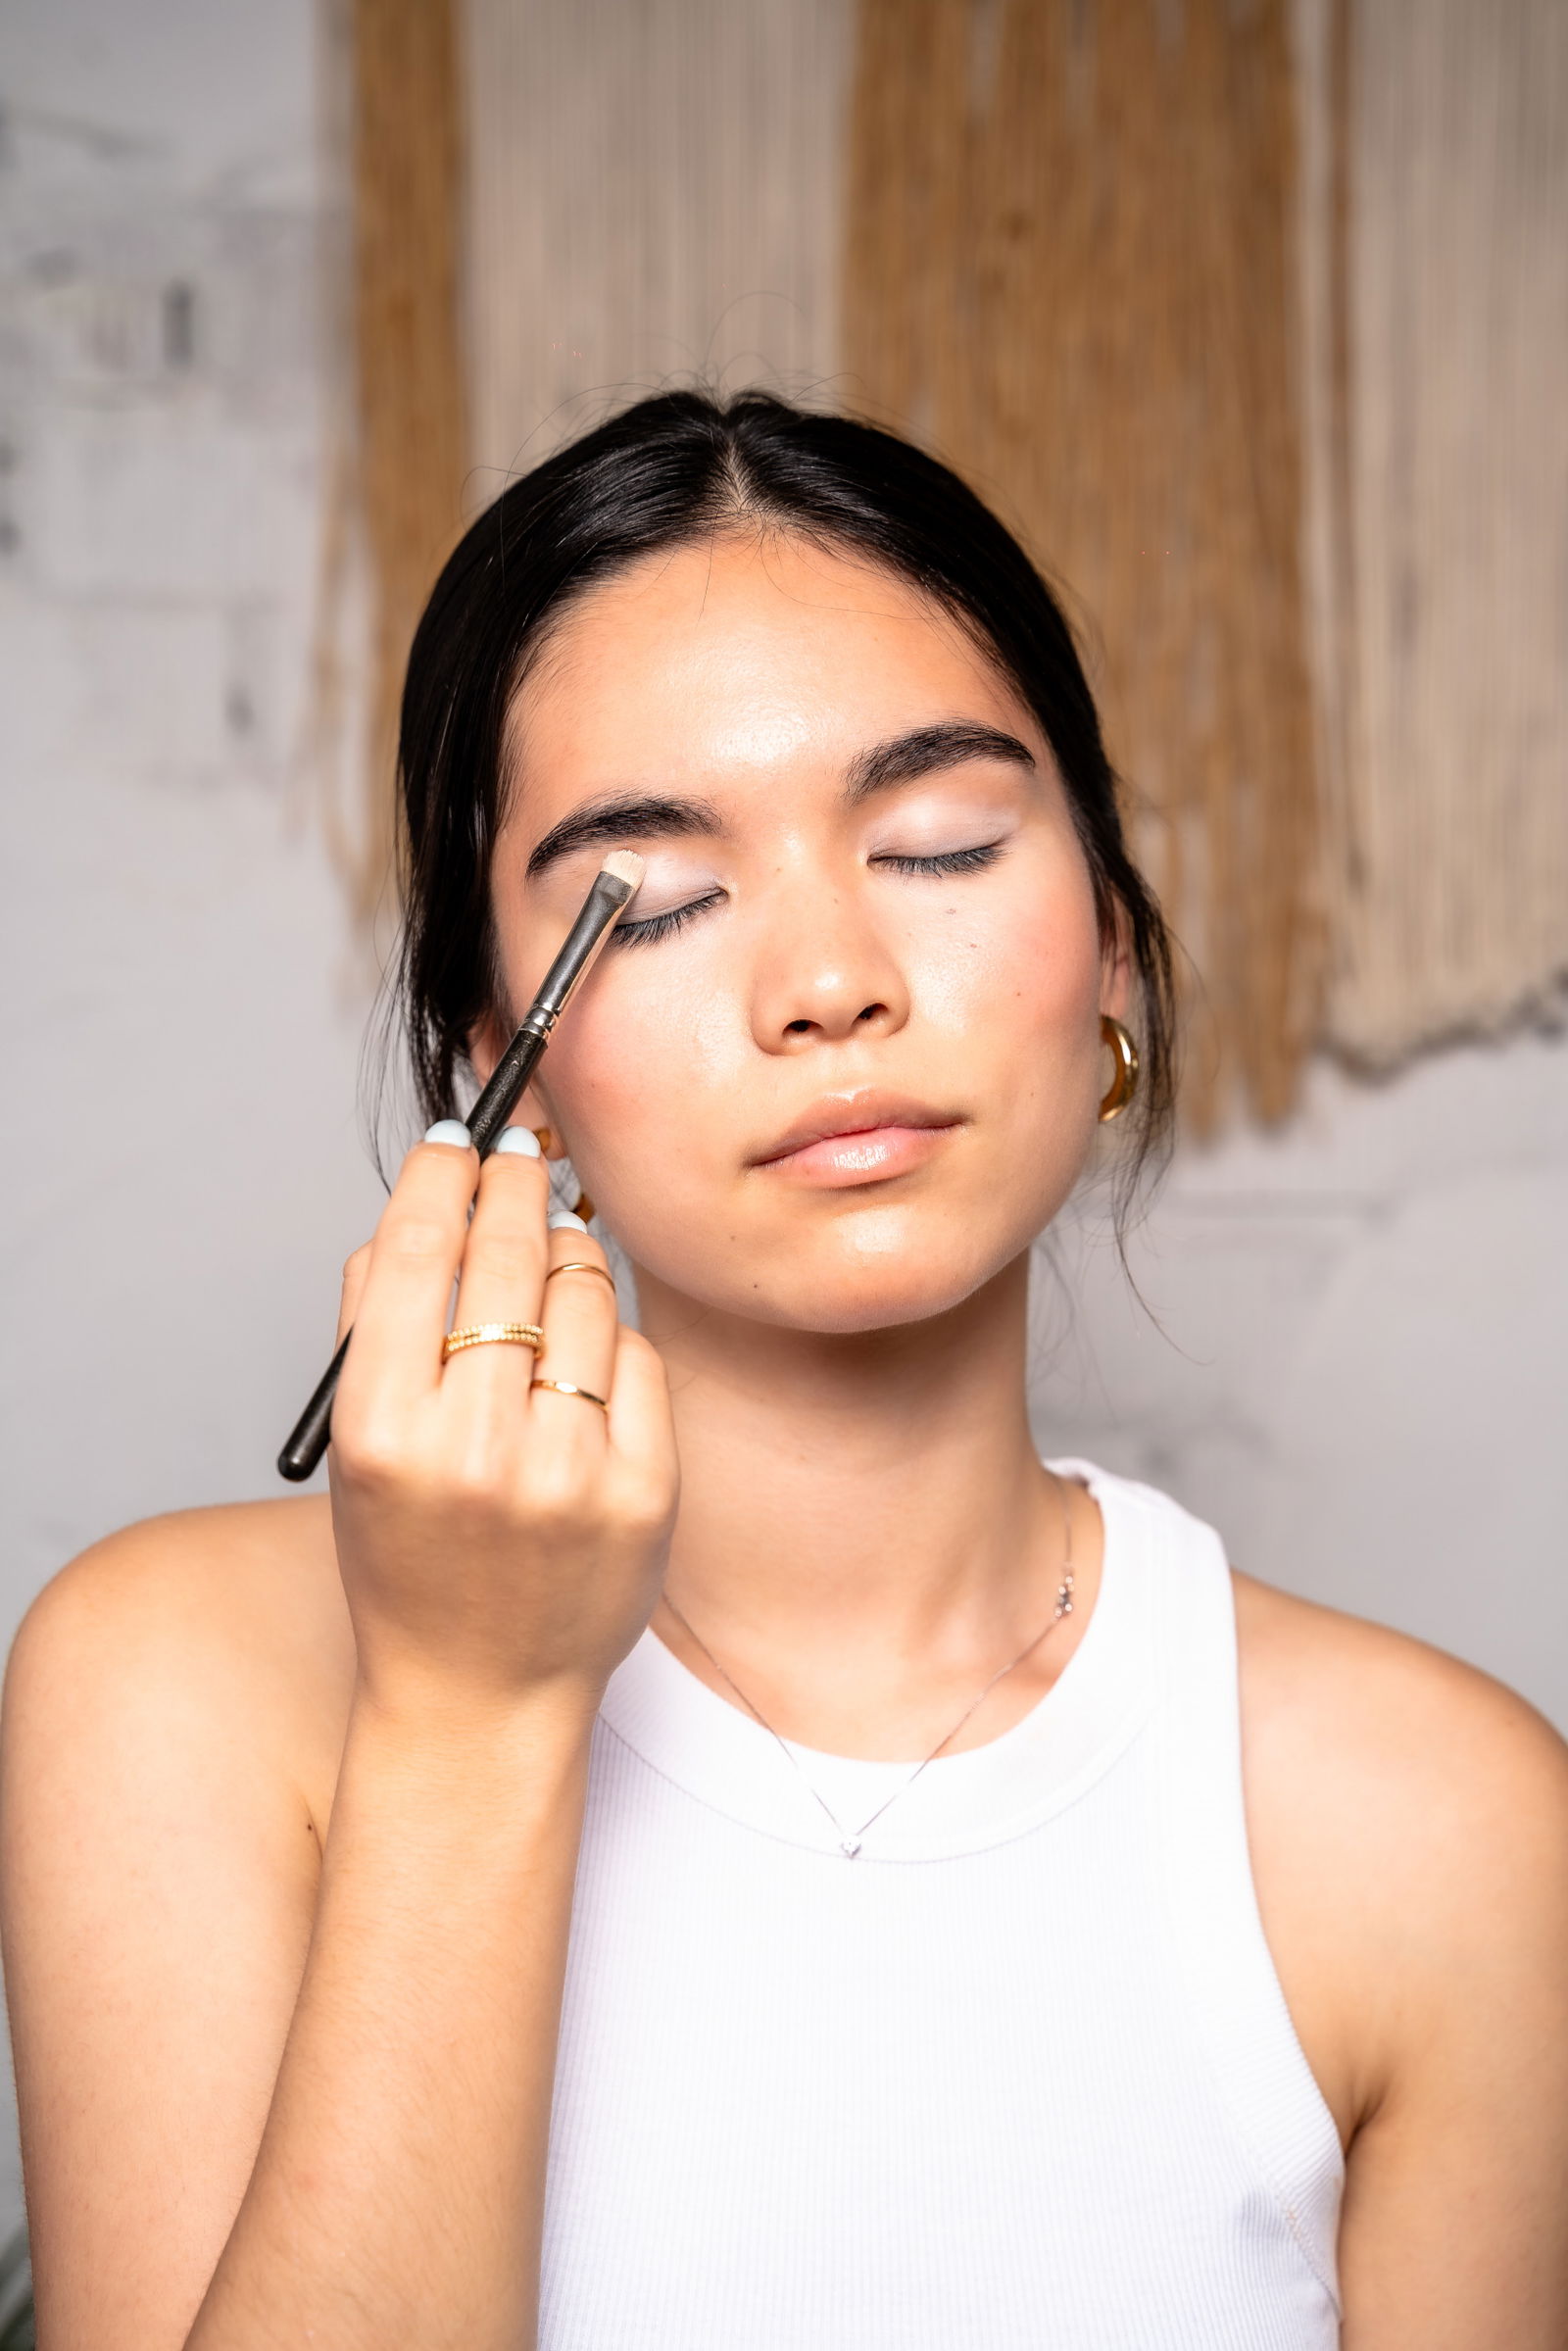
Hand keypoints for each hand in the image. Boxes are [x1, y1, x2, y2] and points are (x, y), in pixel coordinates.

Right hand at [327, 1125, 677, 1723]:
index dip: (444, 1174)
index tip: (459, 1137)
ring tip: (552, 1251)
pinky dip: (611, 1338)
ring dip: (569, 1253)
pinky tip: (584, 1351)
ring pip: (585, 1293)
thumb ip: (372, 1322)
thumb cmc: (410, 1560)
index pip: (418, 1252)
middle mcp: (475, 1448)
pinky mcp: (644, 1490)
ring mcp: (569, 1472)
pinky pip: (636, 1356)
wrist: (480, 1693)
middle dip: (517, 1182)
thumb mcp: (355, 1446)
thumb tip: (424, 1199)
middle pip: (508, 1256)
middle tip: (523, 1147)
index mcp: (383, 1430)